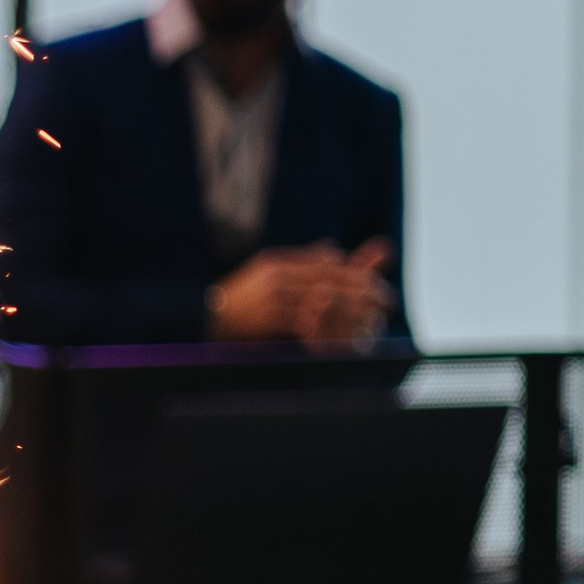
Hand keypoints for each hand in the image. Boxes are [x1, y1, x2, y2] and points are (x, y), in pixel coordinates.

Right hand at [209, 239, 389, 350]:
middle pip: (329, 279)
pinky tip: (343, 334)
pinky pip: (303, 322)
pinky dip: (326, 328)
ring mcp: (272, 295)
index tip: (377, 283)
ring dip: (351, 310)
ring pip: (322, 299)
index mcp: (278, 263)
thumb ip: (299, 262)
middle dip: (361, 289)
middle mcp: (277, 275)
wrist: (197, 317)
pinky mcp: (267, 316)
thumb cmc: (232, 301)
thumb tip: (332, 248)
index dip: (355, 273)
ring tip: (373, 317)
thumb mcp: (264, 274)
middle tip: (386, 300)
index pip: (326, 264)